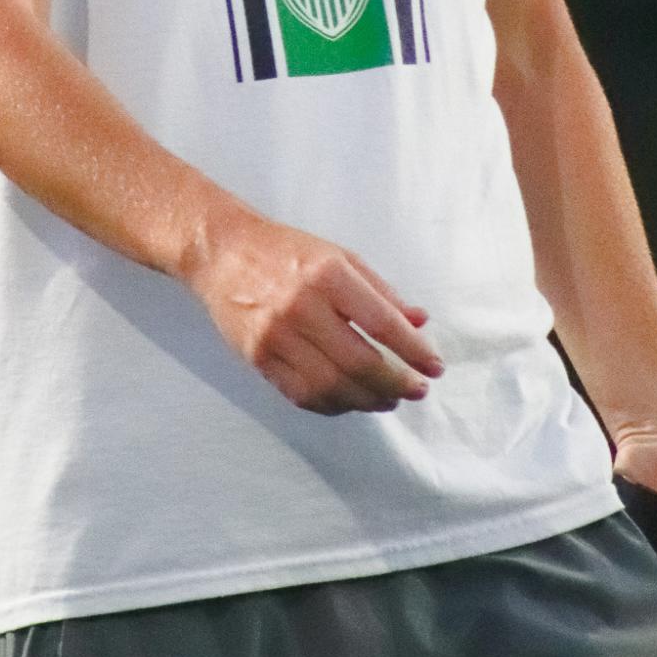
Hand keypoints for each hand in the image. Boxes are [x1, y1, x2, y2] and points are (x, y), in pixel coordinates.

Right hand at [181, 205, 443, 414]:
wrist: (223, 252)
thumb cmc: (286, 251)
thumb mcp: (339, 256)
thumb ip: (381, 291)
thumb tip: (420, 323)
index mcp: (327, 275)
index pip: (381, 322)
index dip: (413, 350)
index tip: (434, 367)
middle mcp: (302, 306)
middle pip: (359, 362)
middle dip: (396, 383)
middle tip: (416, 390)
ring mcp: (277, 336)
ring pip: (332, 386)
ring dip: (368, 401)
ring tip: (389, 399)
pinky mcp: (258, 359)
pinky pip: (303, 395)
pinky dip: (334, 406)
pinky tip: (351, 401)